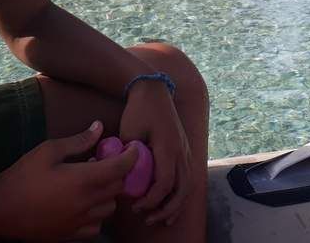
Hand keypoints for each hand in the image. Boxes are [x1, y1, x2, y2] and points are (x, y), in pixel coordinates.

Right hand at [0, 121, 137, 240]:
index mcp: (83, 180)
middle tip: (104, 161)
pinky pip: (96, 225)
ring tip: (92, 182)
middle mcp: (87, 203)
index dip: (132, 156)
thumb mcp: (48, 150)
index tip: (132, 147)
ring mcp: (80, 222)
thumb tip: (99, 127)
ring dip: (108, 193)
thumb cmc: (23, 175)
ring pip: (110, 208)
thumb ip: (78, 141)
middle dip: (118, 172)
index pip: (121, 168)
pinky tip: (83, 203)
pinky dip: (97, 213)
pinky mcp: (71, 235)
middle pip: (119, 187)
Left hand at [119, 80, 191, 225]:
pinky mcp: (184, 149)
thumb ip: (127, 156)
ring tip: (163, 218)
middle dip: (167, 209)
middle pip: (182, 189)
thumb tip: (121, 180)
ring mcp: (185, 150)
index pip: (164, 182)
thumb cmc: (139, 109)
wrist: (153, 89)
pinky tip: (171, 202)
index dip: (151, 199)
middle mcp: (181, 150)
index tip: (136, 206)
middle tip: (149, 219)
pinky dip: (181, 193)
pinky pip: (188, 177)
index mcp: (168, 147)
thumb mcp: (129, 130)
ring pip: (188, 185)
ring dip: (177, 204)